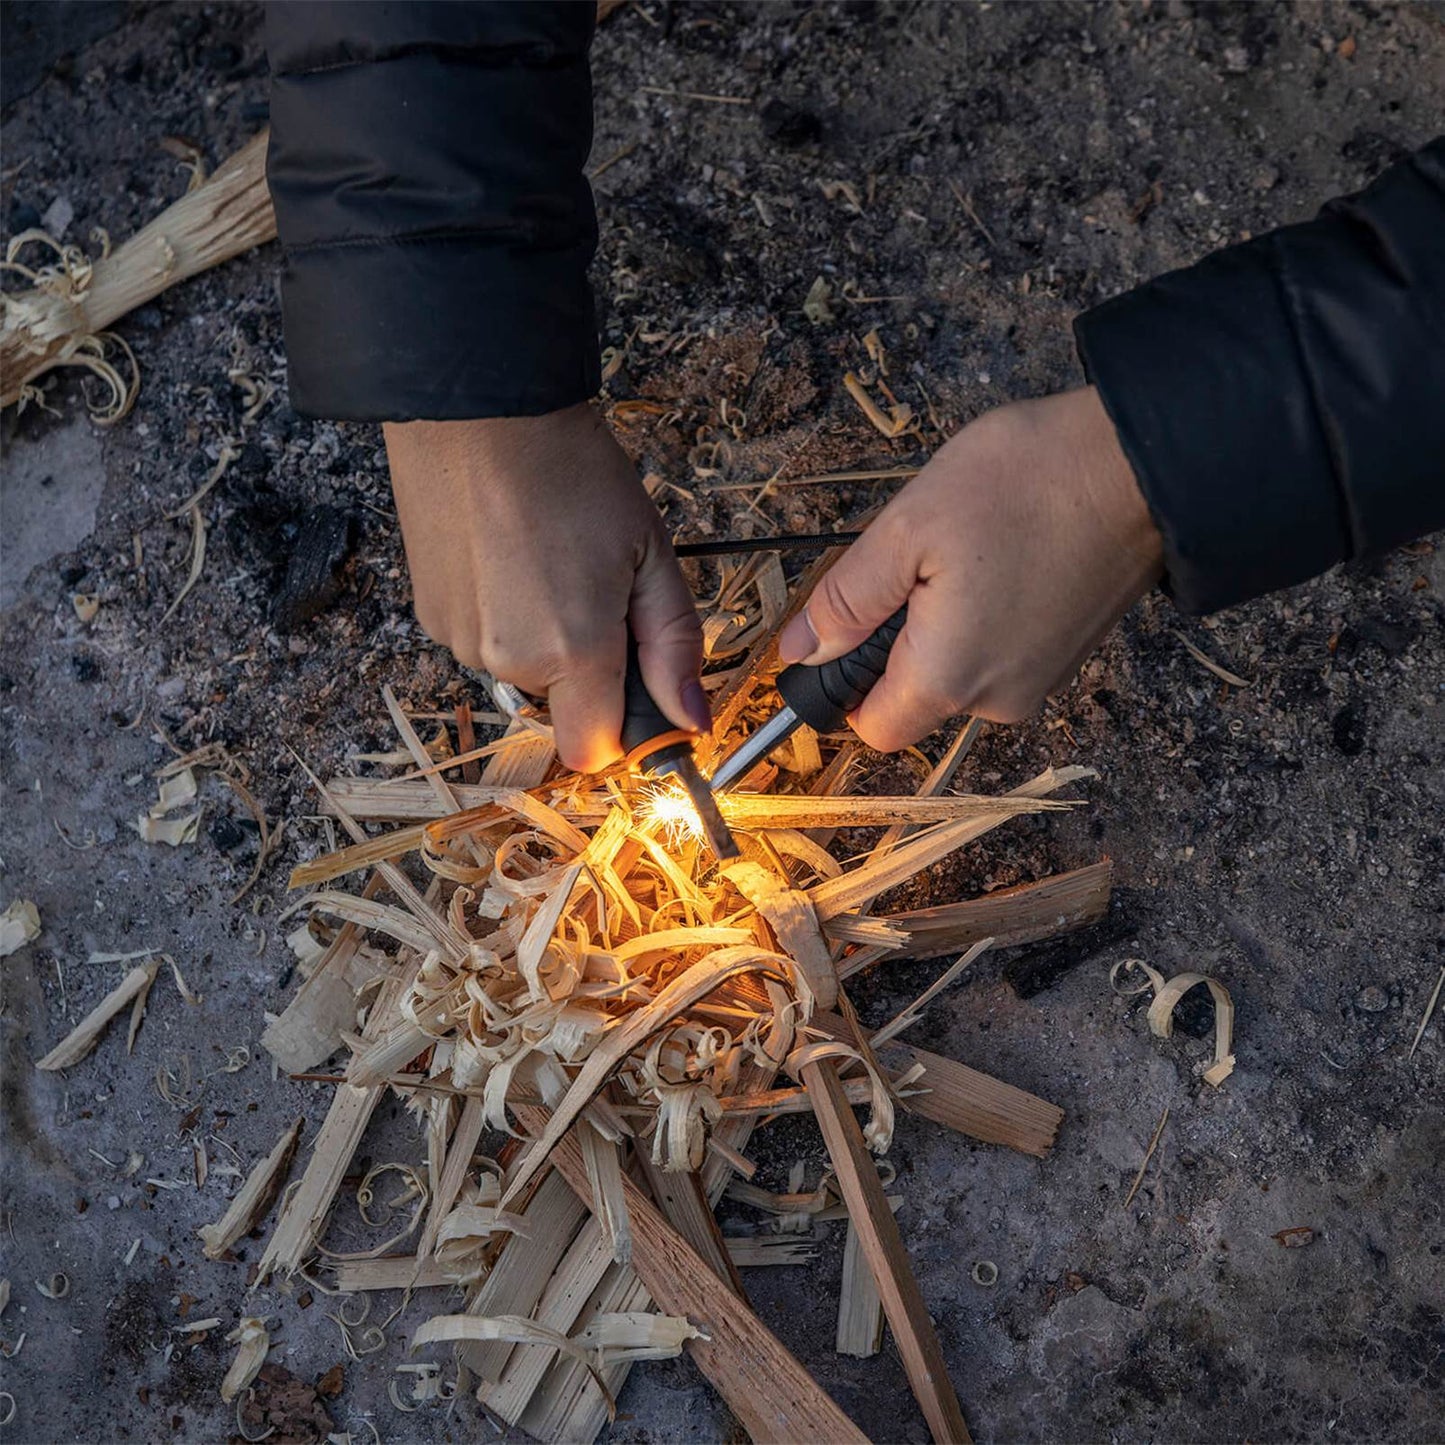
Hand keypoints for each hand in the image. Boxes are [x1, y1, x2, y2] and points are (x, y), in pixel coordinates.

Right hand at [383, 404, 707, 771]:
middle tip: (601, 588)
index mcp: (570, 649)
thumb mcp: (650, 556)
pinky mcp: (429, 615)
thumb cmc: (569, 470)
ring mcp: (458, 640)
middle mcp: (505, 659)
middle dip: (592, 666)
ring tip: (550, 560)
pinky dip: (505, 615)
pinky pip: (485, 640)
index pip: (596, 752)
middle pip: (565, 704)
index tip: (644, 693)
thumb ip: (674, 646)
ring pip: (523, 671)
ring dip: (545, 637)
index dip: (627, 730)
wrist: (479, 409)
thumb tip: (690, 719)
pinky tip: (512, 557)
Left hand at [777, 387, 1162, 750]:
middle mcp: (998, 700)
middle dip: (896, 643)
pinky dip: (983, 619)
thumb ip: (846, 601)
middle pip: (915, 700)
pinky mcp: (1067, 656)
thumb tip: (801, 651)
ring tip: (965, 552)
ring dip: (941, 626)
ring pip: (957, 675)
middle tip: (915, 564)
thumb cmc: (1027, 483)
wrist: (1146, 463)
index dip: (844, 687)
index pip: (873, 730)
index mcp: (949, 679)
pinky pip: (998, 655)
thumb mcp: (907, 528)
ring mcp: (1040, 681)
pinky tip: (1000, 559)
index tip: (848, 627)